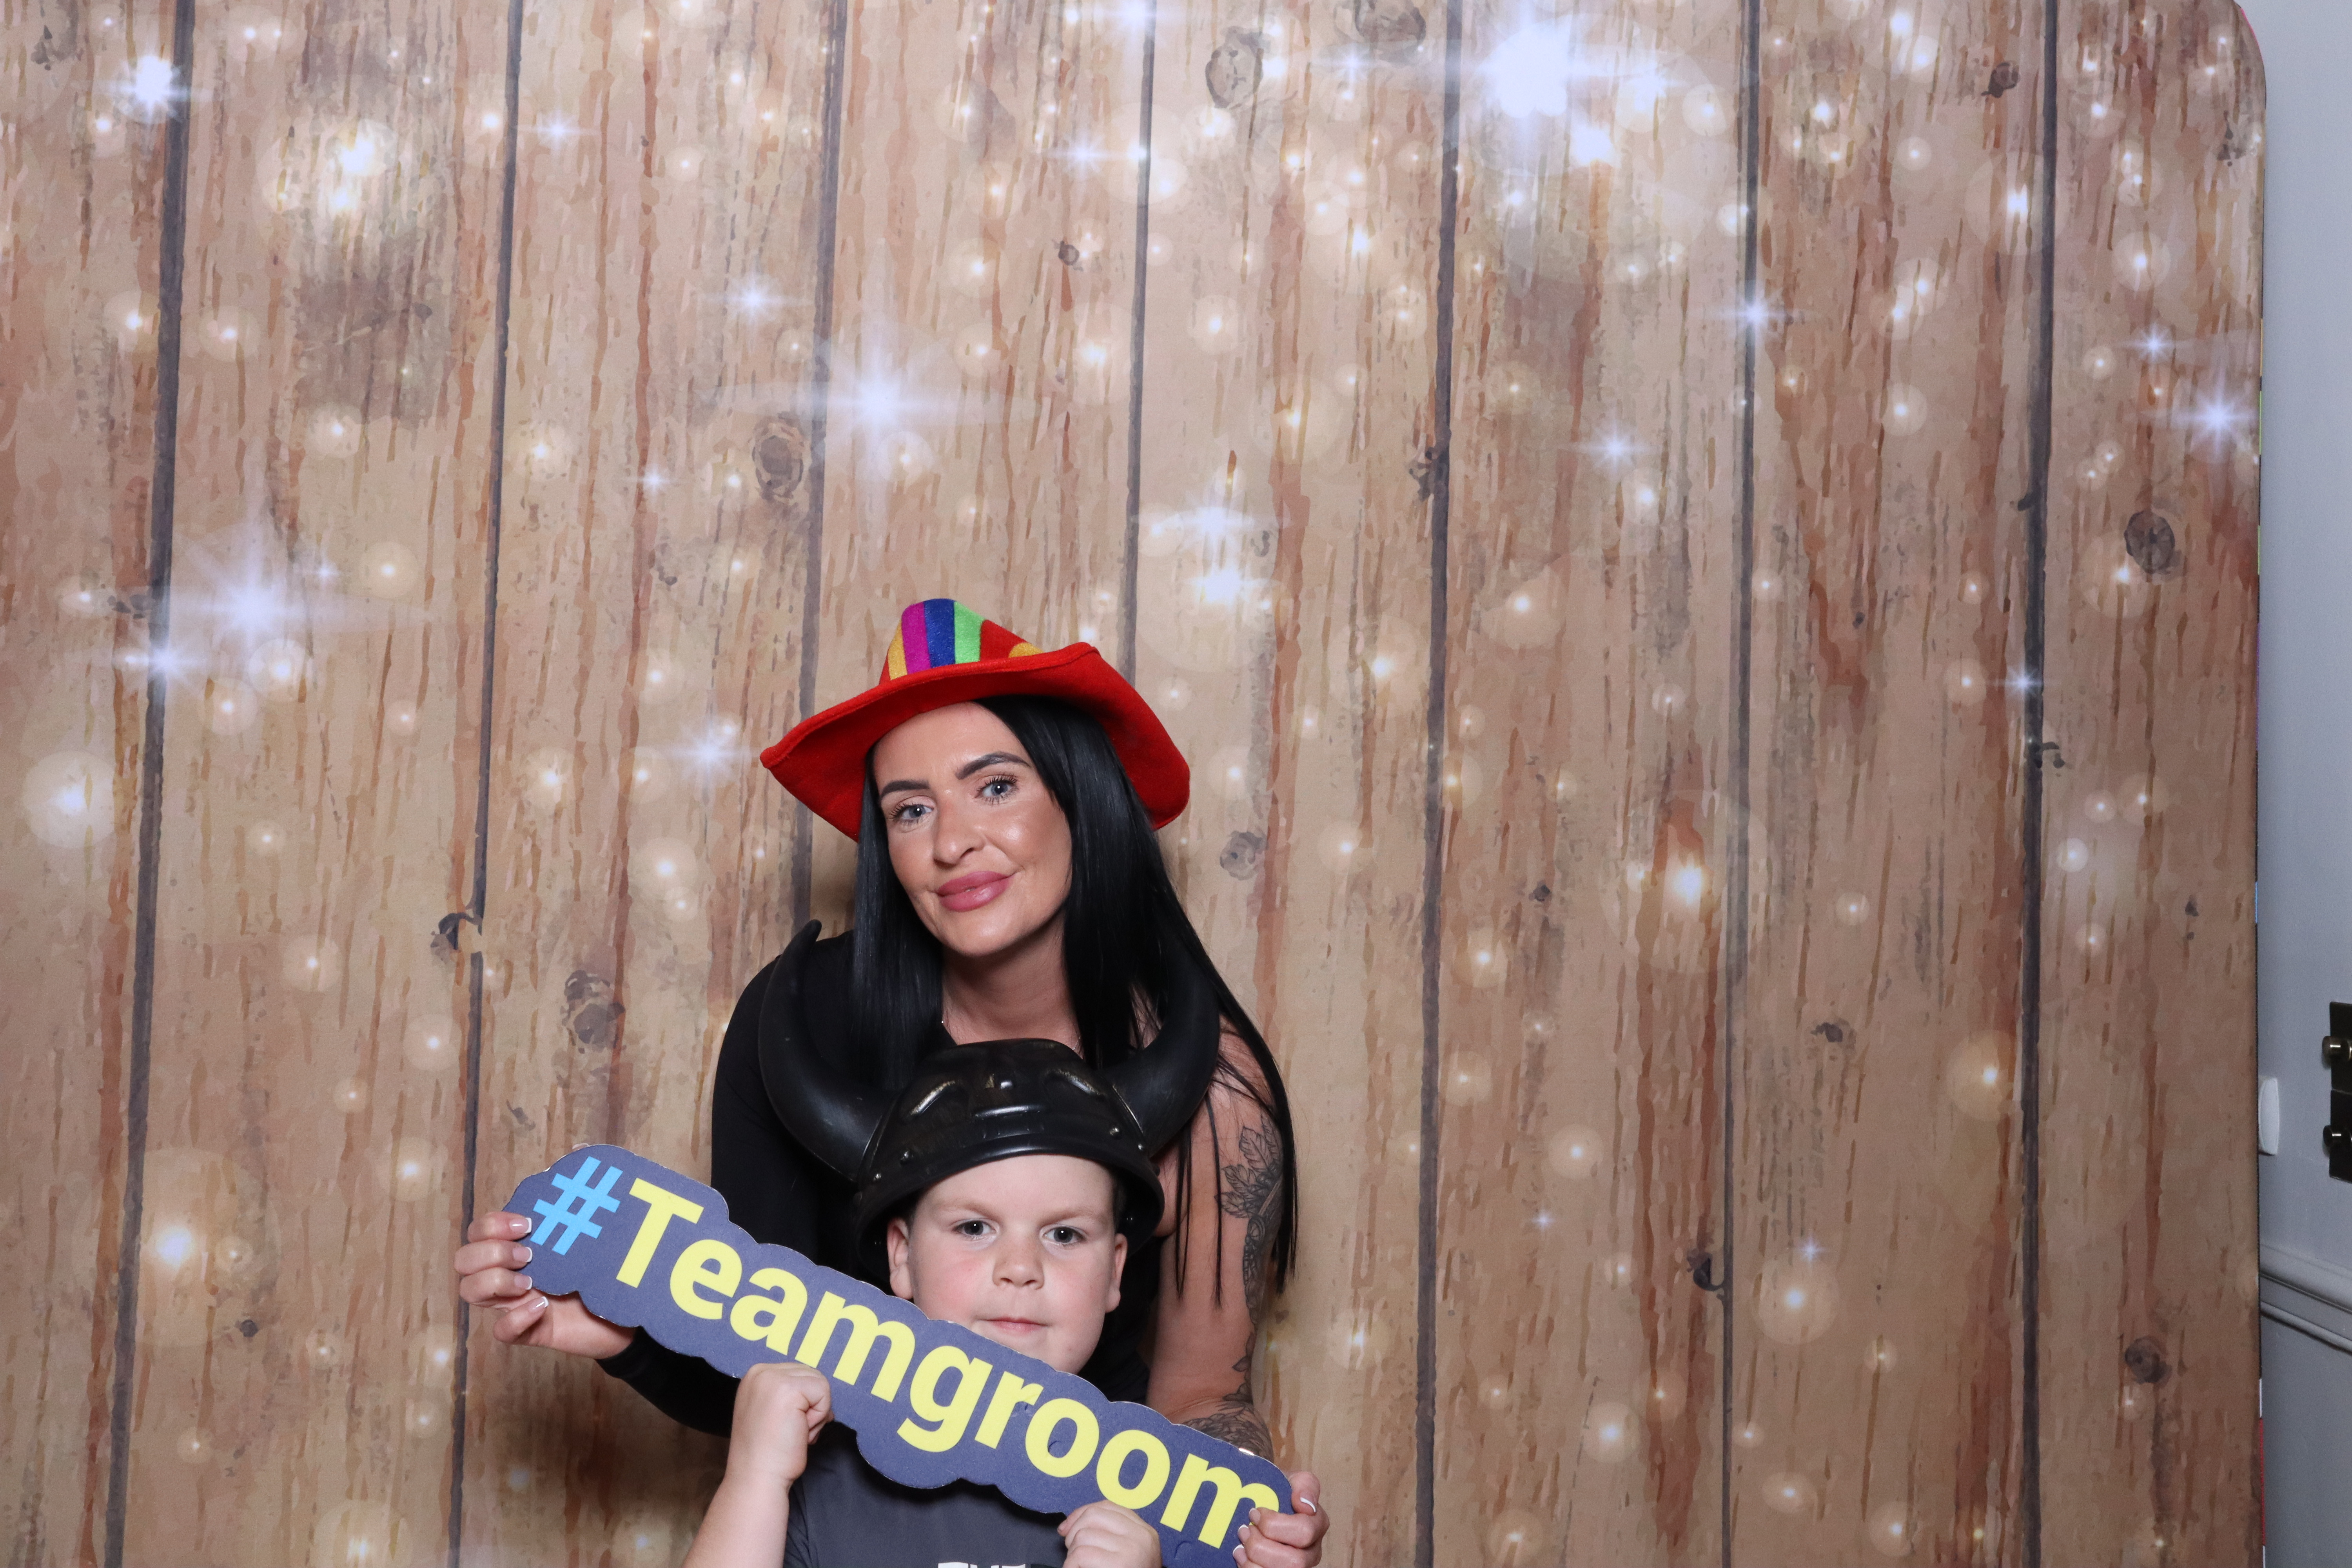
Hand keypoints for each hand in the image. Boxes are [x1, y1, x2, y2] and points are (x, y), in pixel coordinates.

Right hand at [454, 1211, 633, 1358]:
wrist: (625, 1312)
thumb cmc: (603, 1270)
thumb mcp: (587, 1238)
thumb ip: (573, 1213)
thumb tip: (575, 1171)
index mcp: (518, 1246)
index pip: (479, 1231)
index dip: (492, 1224)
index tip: (528, 1224)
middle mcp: (508, 1273)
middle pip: (464, 1259)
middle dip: (490, 1252)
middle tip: (527, 1256)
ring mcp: (514, 1303)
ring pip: (470, 1291)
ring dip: (493, 1281)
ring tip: (529, 1282)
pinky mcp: (528, 1331)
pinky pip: (501, 1331)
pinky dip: (515, 1319)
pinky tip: (541, 1308)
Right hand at [727, 1362, 833, 1486]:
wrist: (757, 1477)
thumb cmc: (768, 1453)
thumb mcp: (773, 1411)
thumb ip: (792, 1395)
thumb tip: (820, 1392)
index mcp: (755, 1376)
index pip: (799, 1375)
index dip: (803, 1403)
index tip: (785, 1425)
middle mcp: (761, 1372)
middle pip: (812, 1376)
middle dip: (811, 1406)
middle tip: (791, 1431)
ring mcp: (773, 1378)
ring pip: (820, 1383)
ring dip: (815, 1413)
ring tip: (794, 1432)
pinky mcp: (789, 1389)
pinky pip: (824, 1393)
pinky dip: (819, 1417)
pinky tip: (799, 1432)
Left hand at [1060, 1501, 1161, 1567]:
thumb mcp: (1126, 1553)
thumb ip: (1108, 1535)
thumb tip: (1069, 1525)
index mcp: (1144, 1532)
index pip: (1107, 1507)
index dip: (1081, 1514)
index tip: (1067, 1528)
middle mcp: (1141, 1537)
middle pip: (1093, 1516)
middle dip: (1075, 1533)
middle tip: (1074, 1553)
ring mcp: (1131, 1550)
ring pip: (1083, 1536)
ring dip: (1073, 1553)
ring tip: (1079, 1567)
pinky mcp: (1119, 1564)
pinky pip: (1080, 1554)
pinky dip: (1071, 1565)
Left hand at [1234, 1471, 1324, 1567]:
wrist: (1262, 1502)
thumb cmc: (1277, 1492)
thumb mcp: (1291, 1480)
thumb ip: (1305, 1485)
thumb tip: (1306, 1505)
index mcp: (1318, 1525)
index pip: (1304, 1531)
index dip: (1273, 1524)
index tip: (1254, 1512)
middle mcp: (1312, 1552)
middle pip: (1294, 1562)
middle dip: (1261, 1546)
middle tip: (1244, 1530)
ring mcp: (1297, 1566)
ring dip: (1253, 1561)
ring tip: (1240, 1545)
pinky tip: (1241, 1557)